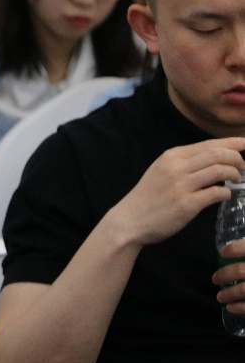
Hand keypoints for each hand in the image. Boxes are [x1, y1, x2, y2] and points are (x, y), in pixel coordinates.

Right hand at [109, 138, 244, 247]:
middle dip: (236, 158)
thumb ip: (183, 163)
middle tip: (243, 166)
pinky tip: (225, 194)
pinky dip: (226, 192)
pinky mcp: (187, 204)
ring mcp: (181, 186)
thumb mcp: (160, 171)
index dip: (231, 143)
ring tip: (237, 179)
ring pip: (220, 171)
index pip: (208, 144)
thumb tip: (213, 159)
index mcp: (171, 156)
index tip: (244, 143)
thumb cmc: (148, 197)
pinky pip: (216, 193)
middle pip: (217, 154)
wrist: (130, 220)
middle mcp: (176, 167)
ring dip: (235, 174)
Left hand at [215, 238, 244, 313]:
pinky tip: (230, 308)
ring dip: (228, 294)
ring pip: (243, 290)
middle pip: (241, 271)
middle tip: (215, 279)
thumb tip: (232, 244)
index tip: (222, 252)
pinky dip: (239, 308)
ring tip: (220, 297)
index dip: (236, 249)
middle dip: (225, 275)